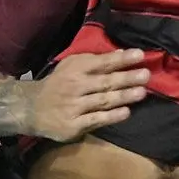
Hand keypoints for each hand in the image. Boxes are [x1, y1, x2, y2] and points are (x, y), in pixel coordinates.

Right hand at [0, 49, 148, 140]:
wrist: (31, 108)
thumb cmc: (58, 85)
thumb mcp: (70, 67)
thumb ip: (94, 62)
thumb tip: (121, 54)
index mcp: (75, 68)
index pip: (101, 62)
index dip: (121, 58)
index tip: (139, 54)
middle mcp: (75, 85)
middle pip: (105, 81)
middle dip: (126, 77)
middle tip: (146, 74)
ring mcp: (74, 105)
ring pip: (103, 100)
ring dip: (123, 96)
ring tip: (142, 92)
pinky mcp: (74, 124)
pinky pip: (96, 119)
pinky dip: (111, 116)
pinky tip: (126, 112)